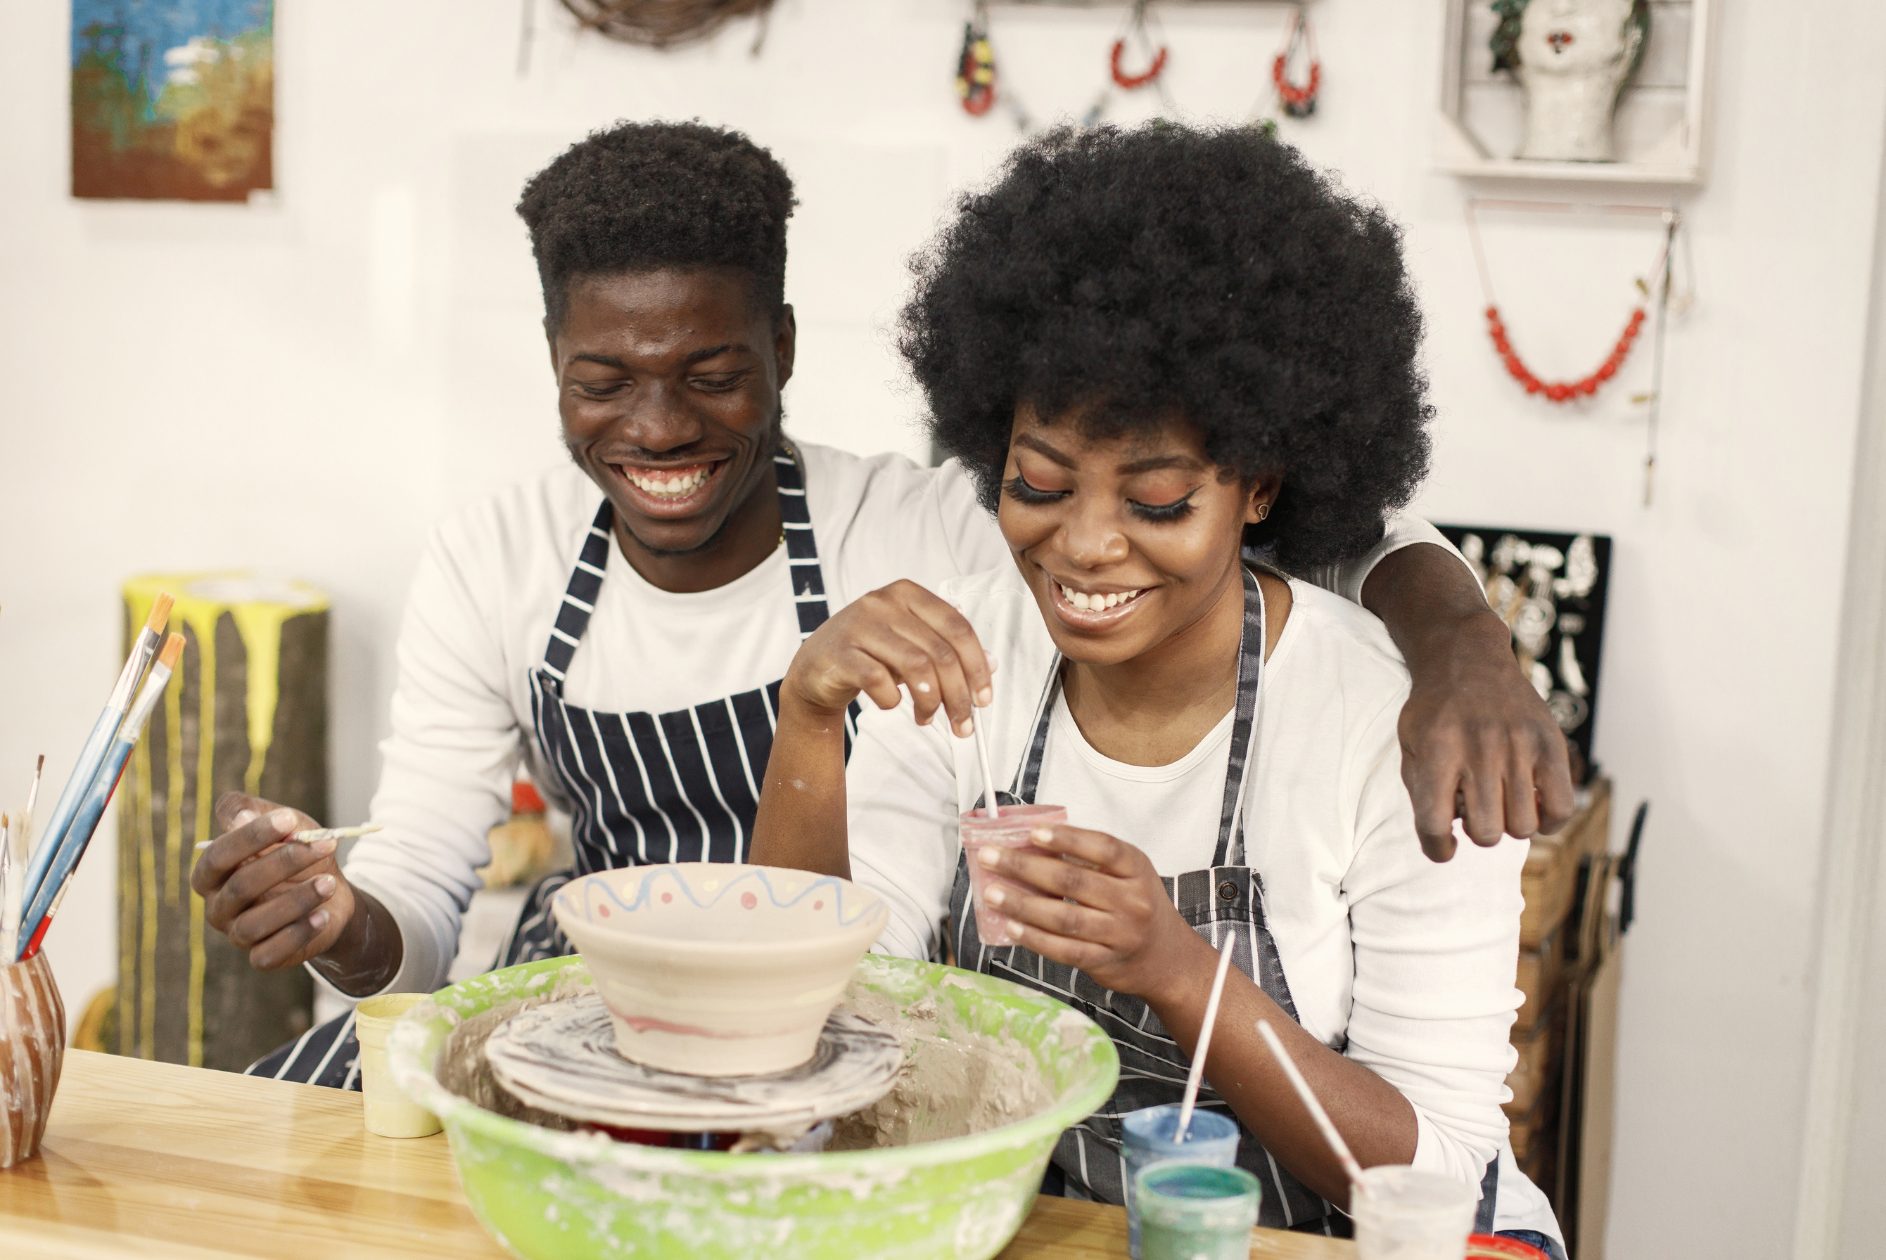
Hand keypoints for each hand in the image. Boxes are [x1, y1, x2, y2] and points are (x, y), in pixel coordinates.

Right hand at [191, 792, 352, 970]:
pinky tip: (323, 915)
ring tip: (330, 883)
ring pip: (253, 924)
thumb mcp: (281, 822)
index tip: (289, 819)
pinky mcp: (261, 956)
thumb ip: (253, 811)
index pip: (218, 855)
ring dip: (296, 900)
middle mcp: (218, 906)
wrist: (329, 889)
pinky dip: (299, 934)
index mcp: (212, 872)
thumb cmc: (296, 851)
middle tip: (325, 844)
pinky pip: (269, 954)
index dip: (251, 836)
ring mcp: (237, 934)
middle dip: (285, 863)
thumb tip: (240, 817)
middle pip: (240, 887)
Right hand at [782, 579, 994, 735]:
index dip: (977, 667)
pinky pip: (879, 681)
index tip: (984, 700)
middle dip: (958, 696)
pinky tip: (891, 704)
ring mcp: (859, 624)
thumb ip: (948, 649)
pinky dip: (892, 700)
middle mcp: (883, 602)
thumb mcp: (911, 645)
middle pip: (940, 652)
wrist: (816, 667)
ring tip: (927, 718)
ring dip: (930, 702)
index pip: (958, 628)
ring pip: (916, 667)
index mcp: (908, 594)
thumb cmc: (871, 654)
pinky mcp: (840, 653)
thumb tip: (991, 665)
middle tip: (963, 725)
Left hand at [972, 824, 1191, 996]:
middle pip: (1074, 881)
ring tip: (992, 893)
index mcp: (1136, 868)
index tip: (1032, 833)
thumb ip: (1091, 861)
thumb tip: (1031, 845)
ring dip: (1022, 904)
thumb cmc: (1137, 906)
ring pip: (1064, 917)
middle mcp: (1132, 900)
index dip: (1067, 839)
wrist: (1167, 958)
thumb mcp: (1128, 875)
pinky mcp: (1105, 961)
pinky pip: (1065, 950)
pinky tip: (1011, 927)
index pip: (1103, 848)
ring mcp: (1120, 933)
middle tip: (991, 857)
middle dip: (1026, 867)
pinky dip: (1035, 939)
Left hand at [1398, 618, 1575, 859]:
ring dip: (1509, 826)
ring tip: (1501, 804)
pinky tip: (1533, 807)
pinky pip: (1561, 807)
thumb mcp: (1410, 744)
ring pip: (1521, 827)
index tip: (1442, 848)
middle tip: (1476, 813)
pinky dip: (1548, 821)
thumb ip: (1422, 791)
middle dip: (1477, 833)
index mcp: (1436, 751)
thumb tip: (1446, 836)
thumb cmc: (1435, 711)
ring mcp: (1518, 745)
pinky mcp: (1549, 743)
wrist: (1466, 659)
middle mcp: (1478, 749)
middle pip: (1485, 832)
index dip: (1437, 849)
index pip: (1434, 824)